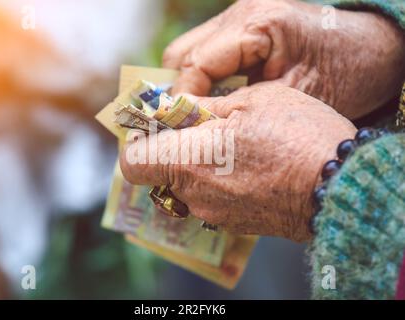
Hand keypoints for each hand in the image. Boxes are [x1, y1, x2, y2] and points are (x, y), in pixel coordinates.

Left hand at [120, 83, 355, 241]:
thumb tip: (177, 108)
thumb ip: (203, 107)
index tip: (155, 126)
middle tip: (201, 126)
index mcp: (189, 161)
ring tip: (233, 144)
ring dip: (199, 163)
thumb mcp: (250, 102)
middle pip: (161, 171)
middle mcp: (195, 194)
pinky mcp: (234, 223)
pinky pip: (212, 196)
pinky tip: (248, 164)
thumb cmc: (297, 136)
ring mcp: (214, 213)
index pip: (133, 162)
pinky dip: (218, 180)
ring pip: (188, 184)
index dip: (137, 142)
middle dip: (174, 148)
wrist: (340, 186)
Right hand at [163, 0, 404, 118]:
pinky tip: (221, 99)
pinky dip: (208, 78)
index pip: (196, 63)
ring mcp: (241, 15)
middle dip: (183, 92)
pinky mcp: (244, 25)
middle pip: (182, 53)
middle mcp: (242, 11)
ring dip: (194, 85)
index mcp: (258, 23)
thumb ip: (239, 108)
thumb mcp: (291, 99)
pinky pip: (209, 52)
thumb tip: (194, 123)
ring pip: (190, 51)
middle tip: (191, 124)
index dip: (184, 101)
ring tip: (205, 114)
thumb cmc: (344, 74)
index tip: (182, 131)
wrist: (373, 51)